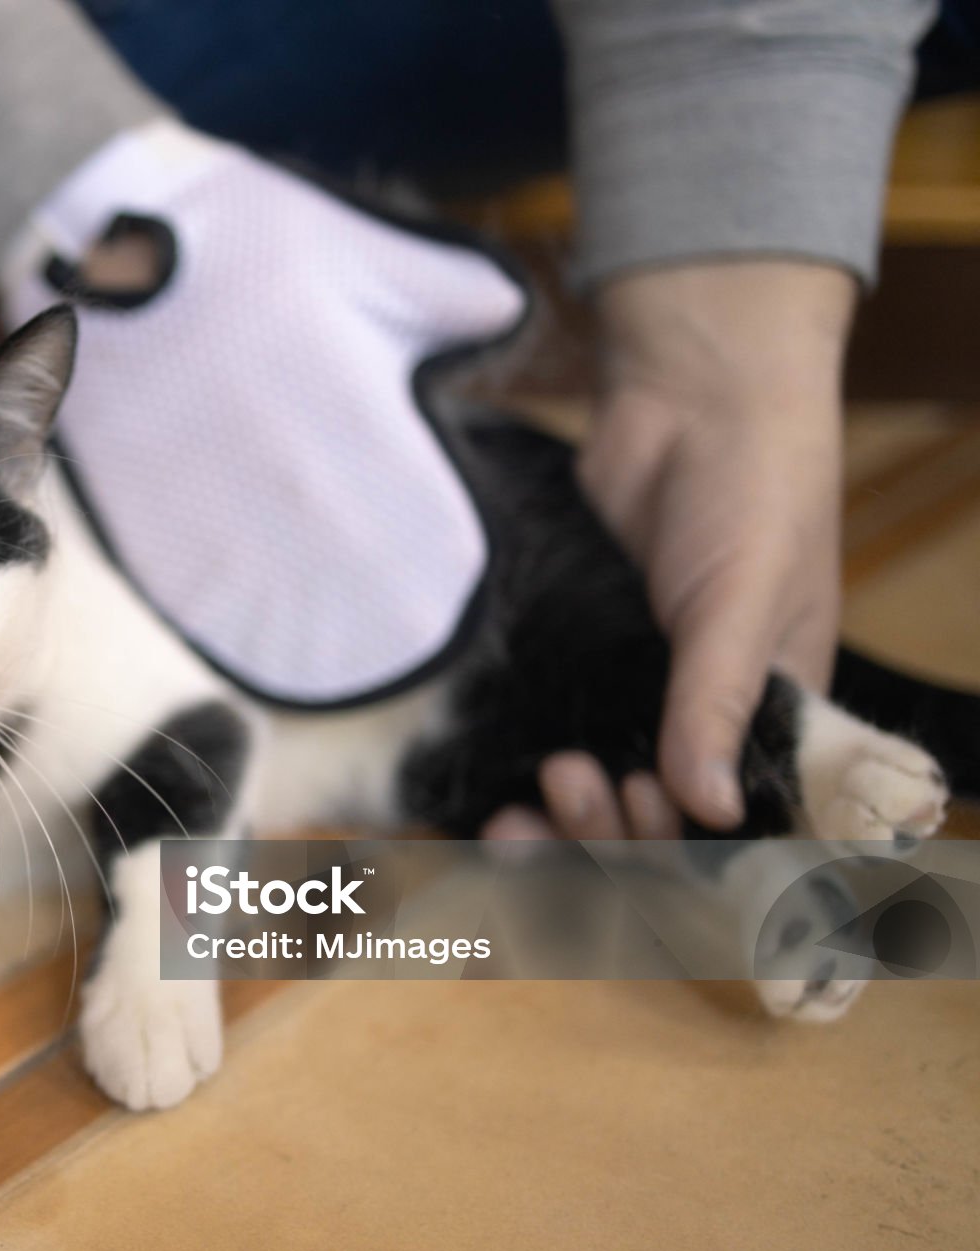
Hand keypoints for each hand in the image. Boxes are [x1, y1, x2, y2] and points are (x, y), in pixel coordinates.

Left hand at [484, 259, 852, 837]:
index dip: (680, 842)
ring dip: (560, 822)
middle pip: (652, 821)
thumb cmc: (751, 490)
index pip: (730, 824)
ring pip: (595, 794)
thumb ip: (719, 702)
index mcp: (775, 716)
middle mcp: (703, 718)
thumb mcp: (746, 601)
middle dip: (609, 830)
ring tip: (524, 802)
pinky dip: (521, 777)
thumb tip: (709, 808)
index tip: (638, 810)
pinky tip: (485, 801)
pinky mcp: (574, 659)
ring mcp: (634, 690)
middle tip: (573, 779)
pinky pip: (549, 738)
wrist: (687, 397)